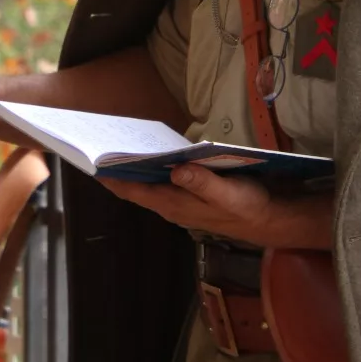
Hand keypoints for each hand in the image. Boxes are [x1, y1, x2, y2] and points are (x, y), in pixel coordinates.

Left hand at [102, 165, 333, 250]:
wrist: (270, 218)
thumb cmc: (247, 206)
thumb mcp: (228, 193)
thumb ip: (202, 183)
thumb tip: (176, 169)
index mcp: (174, 204)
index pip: (132, 191)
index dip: (110, 178)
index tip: (90, 160)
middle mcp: (171, 204)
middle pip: (135, 187)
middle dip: (116, 169)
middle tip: (98, 142)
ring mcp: (180, 200)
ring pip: (147, 183)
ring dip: (133, 167)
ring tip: (118, 143)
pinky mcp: (190, 193)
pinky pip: (162, 180)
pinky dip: (152, 166)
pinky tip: (152, 151)